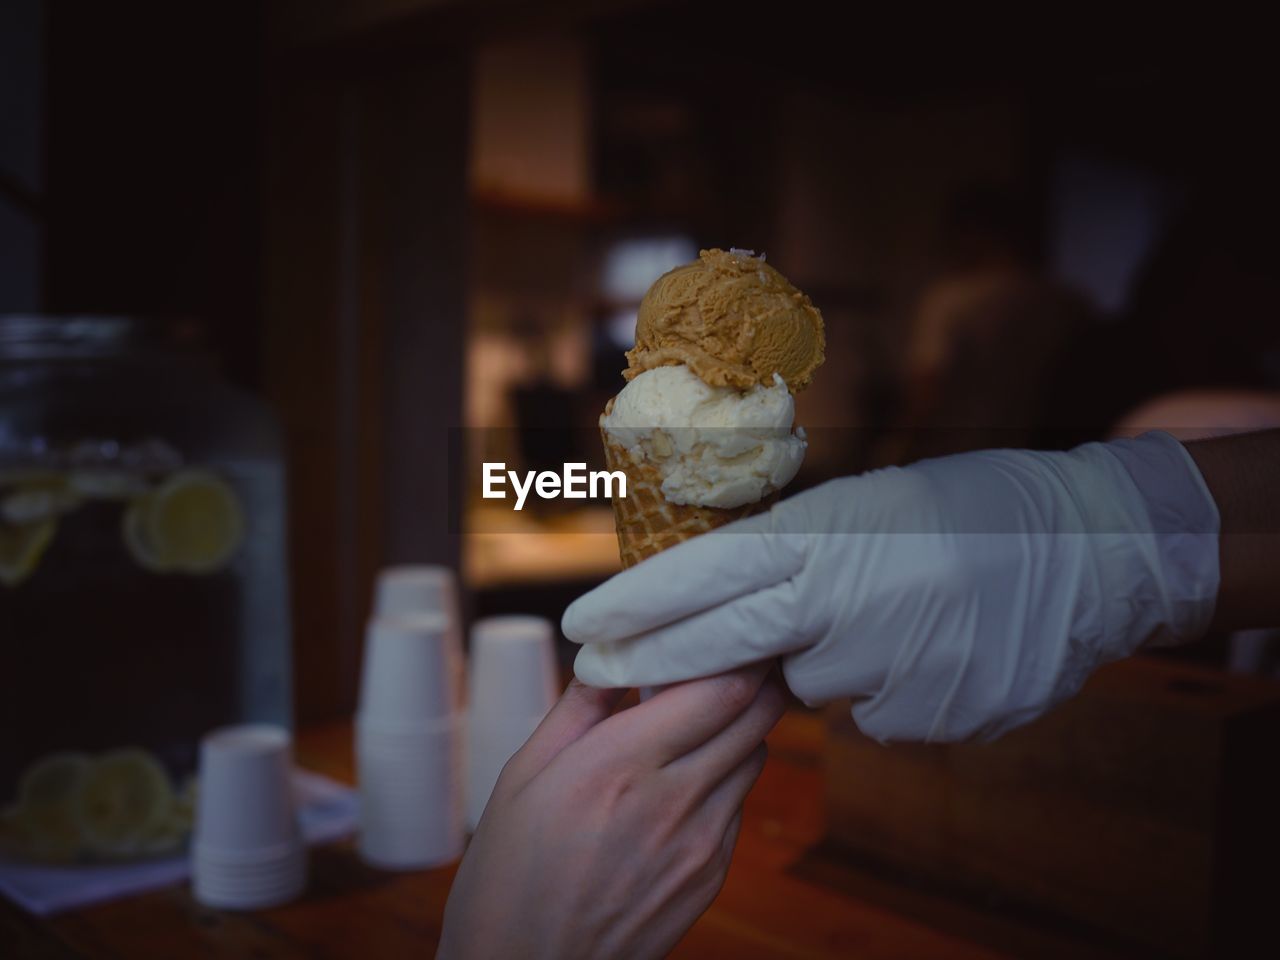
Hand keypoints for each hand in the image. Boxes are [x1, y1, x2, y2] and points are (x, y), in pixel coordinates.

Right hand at [438, 668, 785, 959]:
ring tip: (695, 719)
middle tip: (726, 657)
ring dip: (737, 726)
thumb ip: (579, 707)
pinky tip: (681, 781)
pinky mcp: (711, 878)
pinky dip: (723, 778)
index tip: (722, 629)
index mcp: (620, 764)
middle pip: (756, 714)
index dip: (736, 650)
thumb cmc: (509, 875)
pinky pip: (737, 806)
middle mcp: (673, 801)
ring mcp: (700, 845)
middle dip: (751, 676)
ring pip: (754, 756)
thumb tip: (614, 654)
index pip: (721, 688)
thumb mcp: (522, 775)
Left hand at [564, 432, 1219, 741]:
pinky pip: (874, 713)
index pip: (709, 571)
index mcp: (831, 530)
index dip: (640, 602)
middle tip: (596, 673)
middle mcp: (849, 595)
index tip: (582, 624)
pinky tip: (933, 649)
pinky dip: (888, 690)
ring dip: (827, 660)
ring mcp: (890, 659)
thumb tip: (731, 600)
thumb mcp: (872, 508)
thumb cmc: (971, 512)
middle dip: (652, 661)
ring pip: (809, 683)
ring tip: (893, 617)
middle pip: (724, 641)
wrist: (1089, 551)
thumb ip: (800, 555)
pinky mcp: (929, 712)